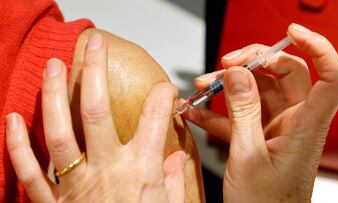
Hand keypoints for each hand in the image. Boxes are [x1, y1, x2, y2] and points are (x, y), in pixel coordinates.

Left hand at [6, 34, 184, 202]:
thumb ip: (174, 185)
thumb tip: (177, 159)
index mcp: (141, 173)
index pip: (156, 119)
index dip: (163, 96)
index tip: (166, 86)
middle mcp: (106, 171)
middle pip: (97, 110)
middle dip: (95, 71)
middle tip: (93, 45)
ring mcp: (75, 185)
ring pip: (59, 132)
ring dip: (54, 95)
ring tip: (52, 66)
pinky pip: (30, 171)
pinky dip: (17, 145)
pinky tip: (12, 119)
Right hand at [183, 23, 337, 201]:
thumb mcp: (248, 156)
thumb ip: (242, 113)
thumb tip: (238, 75)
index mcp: (305, 128)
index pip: (330, 77)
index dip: (318, 48)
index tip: (293, 32)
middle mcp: (294, 123)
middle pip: (284, 74)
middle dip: (252, 64)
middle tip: (224, 66)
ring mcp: (276, 129)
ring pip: (258, 92)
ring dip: (228, 87)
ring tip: (201, 89)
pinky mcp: (259, 136)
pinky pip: (241, 114)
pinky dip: (219, 111)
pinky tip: (199, 112)